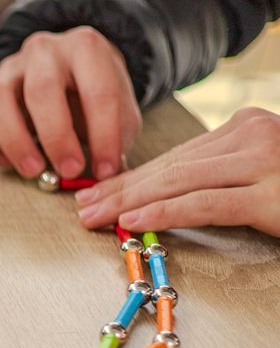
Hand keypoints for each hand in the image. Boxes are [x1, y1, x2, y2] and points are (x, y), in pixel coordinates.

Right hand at [0, 27, 140, 180]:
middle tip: (69, 170)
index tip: (106, 170)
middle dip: (57, 137)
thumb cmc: (94, 95)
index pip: (97, 91)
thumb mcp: (120, 108)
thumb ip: (117, 137)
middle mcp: (42, 50)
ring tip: (34, 170)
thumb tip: (109, 174)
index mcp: (85, 47)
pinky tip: (8, 162)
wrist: (69, 72)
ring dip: (14, 140)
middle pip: (41, 89)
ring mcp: (6, 69)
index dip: (105, 136)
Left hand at [74, 107, 279, 236]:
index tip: (99, 191)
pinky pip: (205, 203)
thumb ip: (219, 172)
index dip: (131, 177)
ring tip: (97, 217)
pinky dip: (165, 213)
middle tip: (86, 206)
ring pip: (179, 181)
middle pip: (171, 166)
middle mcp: (252, 135)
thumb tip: (162, 191)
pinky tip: (134, 221)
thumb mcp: (260, 169)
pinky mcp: (270, 196)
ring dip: (130, 202)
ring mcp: (263, 162)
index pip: (175, 155)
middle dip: (121, 190)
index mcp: (245, 126)